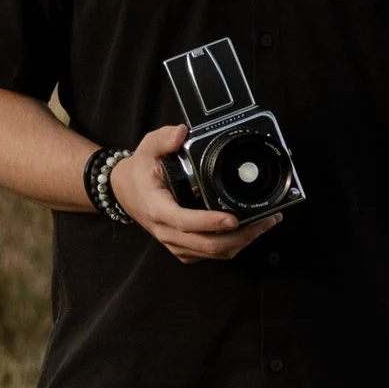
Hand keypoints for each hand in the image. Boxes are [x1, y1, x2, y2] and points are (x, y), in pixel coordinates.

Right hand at [111, 122, 283, 264]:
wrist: (123, 191)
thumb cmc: (139, 171)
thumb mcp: (148, 148)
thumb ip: (164, 138)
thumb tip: (182, 132)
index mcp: (158, 208)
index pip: (185, 222)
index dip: (210, 223)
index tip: (233, 219)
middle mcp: (166, 231)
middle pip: (207, 245)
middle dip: (240, 236)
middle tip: (265, 220)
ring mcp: (174, 243)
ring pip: (212, 253)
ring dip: (241, 243)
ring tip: (264, 225)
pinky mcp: (182, 249)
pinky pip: (210, 255)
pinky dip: (232, 247)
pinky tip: (248, 232)